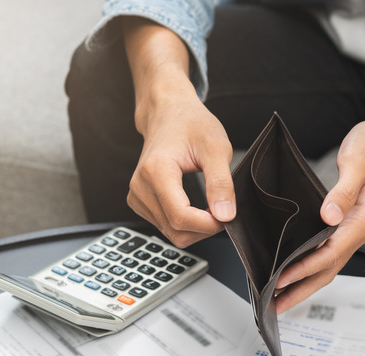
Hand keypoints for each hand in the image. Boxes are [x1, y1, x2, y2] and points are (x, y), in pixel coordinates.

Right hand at [127, 86, 235, 247]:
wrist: (168, 113)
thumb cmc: (191, 124)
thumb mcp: (216, 147)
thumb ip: (221, 183)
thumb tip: (225, 216)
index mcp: (155, 171)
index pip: (181, 217)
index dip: (208, 225)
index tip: (228, 216)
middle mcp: (140, 186)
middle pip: (176, 231)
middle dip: (204, 228)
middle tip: (223, 209)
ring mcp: (137, 196)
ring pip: (171, 233)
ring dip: (196, 227)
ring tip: (210, 203)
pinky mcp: (139, 202)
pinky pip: (165, 227)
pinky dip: (185, 224)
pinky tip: (195, 206)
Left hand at [271, 72, 364, 312]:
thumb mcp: (357, 161)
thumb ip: (343, 191)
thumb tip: (328, 215)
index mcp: (363, 218)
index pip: (330, 252)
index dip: (304, 267)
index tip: (281, 277)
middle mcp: (360, 230)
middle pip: (329, 269)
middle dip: (301, 289)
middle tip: (274, 304)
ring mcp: (354, 230)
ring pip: (328, 265)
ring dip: (304, 283)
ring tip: (279, 297)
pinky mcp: (348, 226)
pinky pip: (328, 254)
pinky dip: (310, 267)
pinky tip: (295, 271)